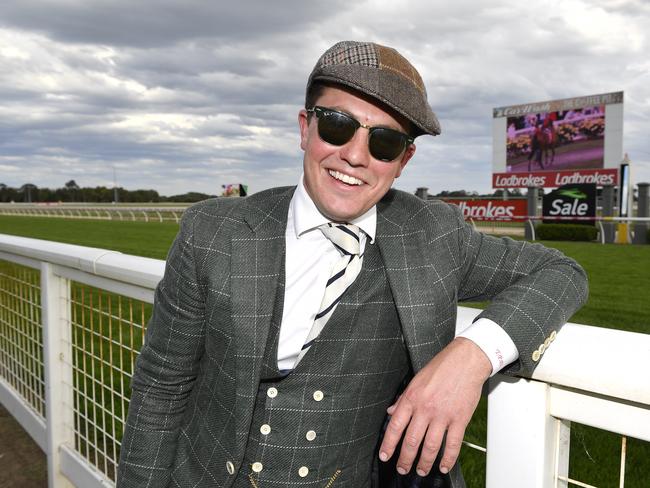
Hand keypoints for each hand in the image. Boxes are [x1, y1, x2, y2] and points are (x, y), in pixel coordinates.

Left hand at [378, 337, 491, 475]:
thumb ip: (403, 398)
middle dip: (405, 459)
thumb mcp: (416, 380)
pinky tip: (443, 466)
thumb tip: (392, 411)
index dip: (388, 444)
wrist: (466, 360)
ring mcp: (443, 414)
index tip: (385, 456)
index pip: (395, 426)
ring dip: (424, 462)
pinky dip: (448, 459)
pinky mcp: (460, 418)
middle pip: (411, 440)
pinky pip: (453, 444)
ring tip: (421, 470)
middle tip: (402, 468)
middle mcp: (425, 408)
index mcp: (412, 398)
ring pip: (431, 446)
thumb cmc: (441, 367)